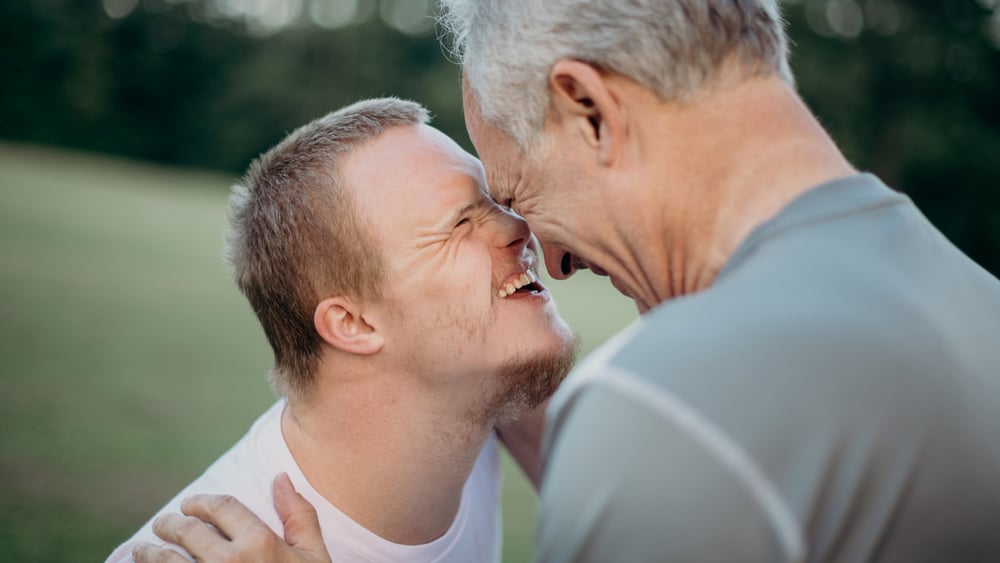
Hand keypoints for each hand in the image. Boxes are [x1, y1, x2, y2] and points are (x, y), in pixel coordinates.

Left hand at [133, 473, 330, 562]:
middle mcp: (229, 561)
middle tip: (163, 524)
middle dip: (171, 523)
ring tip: (143, 548)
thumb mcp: (313, 556)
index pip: (220, 507)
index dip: (201, 502)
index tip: (190, 505)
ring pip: (165, 559)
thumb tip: (281, 478)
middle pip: (188, 529)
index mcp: (260, 543)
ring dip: (150, 551)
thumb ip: (299, 515)